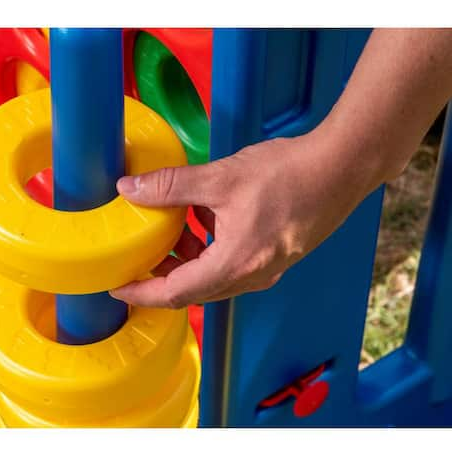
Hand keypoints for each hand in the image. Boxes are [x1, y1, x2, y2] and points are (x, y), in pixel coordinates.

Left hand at [109, 127, 378, 308]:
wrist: (342, 167)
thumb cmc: (289, 174)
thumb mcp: (220, 178)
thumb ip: (171, 186)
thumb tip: (129, 190)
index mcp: (235, 265)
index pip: (176, 293)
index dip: (142, 292)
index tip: (118, 289)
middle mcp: (252, 277)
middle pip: (193, 290)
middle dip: (160, 278)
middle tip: (135, 262)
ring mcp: (266, 270)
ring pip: (212, 278)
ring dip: (185, 262)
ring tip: (165, 236)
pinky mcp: (275, 258)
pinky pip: (231, 266)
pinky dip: (208, 252)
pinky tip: (202, 222)